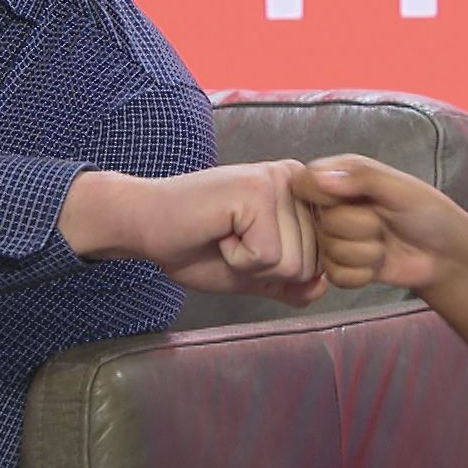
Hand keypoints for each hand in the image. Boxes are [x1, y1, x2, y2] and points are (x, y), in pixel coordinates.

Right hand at [62, 162, 326, 303]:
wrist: (144, 225)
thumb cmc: (195, 245)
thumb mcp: (252, 271)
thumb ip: (290, 281)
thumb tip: (324, 288)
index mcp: (300, 193)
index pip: (321, 259)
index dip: (277, 271)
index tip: (243, 245)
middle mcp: (296, 179)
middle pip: (311, 264)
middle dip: (265, 269)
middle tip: (229, 240)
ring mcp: (278, 182)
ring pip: (294, 264)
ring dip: (250, 264)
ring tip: (223, 234)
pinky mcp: (258, 192)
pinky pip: (268, 258)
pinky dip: (237, 259)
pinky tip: (218, 232)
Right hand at [290, 153, 467, 292]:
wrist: (444, 256)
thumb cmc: (427, 213)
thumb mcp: (399, 188)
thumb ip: (362, 178)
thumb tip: (318, 177)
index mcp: (341, 177)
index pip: (305, 181)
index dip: (321, 193)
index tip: (348, 199)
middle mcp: (331, 207)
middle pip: (322, 221)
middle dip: (360, 226)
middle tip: (383, 223)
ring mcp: (333, 239)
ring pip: (330, 250)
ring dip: (367, 251)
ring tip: (385, 243)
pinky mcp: (340, 268)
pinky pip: (336, 275)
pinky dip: (363, 273)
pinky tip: (378, 264)